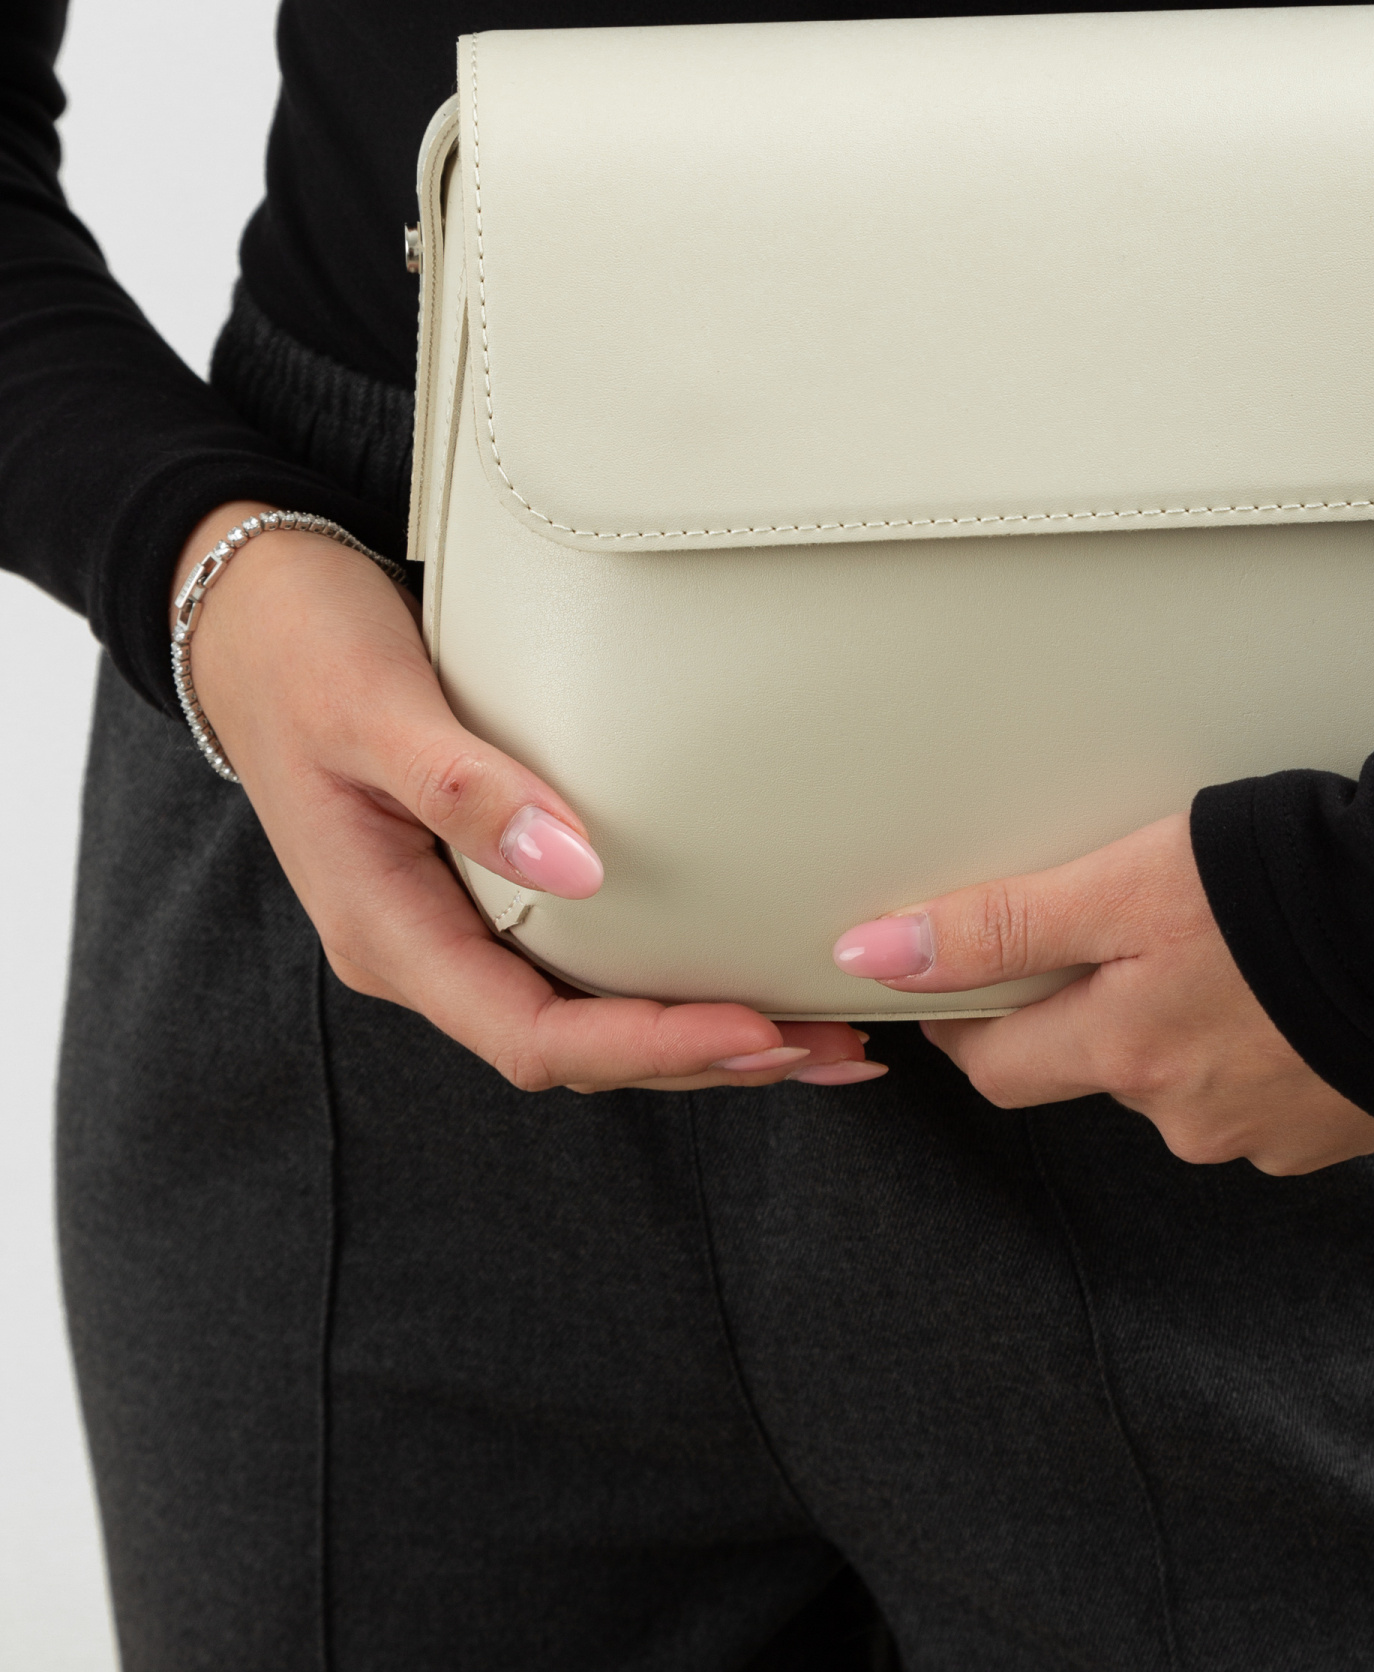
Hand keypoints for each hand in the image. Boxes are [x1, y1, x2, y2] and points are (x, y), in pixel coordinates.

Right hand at [172, 502, 882, 1092]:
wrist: (250, 610)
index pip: (529, 1038)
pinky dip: (664, 981)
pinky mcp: (483, 888)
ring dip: (695, 1036)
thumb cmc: (303, 651)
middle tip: (824, 1049)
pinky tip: (736, 970)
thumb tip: (577, 865)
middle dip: (699, 1061)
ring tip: (815, 1037)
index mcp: (388, 931)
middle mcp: (424, 948)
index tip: (754, 1031)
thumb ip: (464, 788)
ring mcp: (452, 923)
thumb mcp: (373, 708)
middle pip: (573, 1051)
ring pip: (582, 1017)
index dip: (645, 1048)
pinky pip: (581, 963)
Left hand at [830, 813, 1373, 1173]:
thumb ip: (1000, 924)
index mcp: (1129, 1056)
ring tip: (1231, 945)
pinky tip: (1294, 986)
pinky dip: (1268, 1043)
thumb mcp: (1126, 884)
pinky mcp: (1345, 1125)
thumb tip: (869, 955)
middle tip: (1127, 931)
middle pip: (1099, 1072)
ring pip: (1190, 1082)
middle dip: (1094, 1014)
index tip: (972, 975)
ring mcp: (1274, 1132)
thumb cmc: (1294, 889)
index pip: (1001, 1064)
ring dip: (1192, 1026)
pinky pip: (1273, 1089)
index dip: (973, 1015)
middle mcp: (1191, 1117)